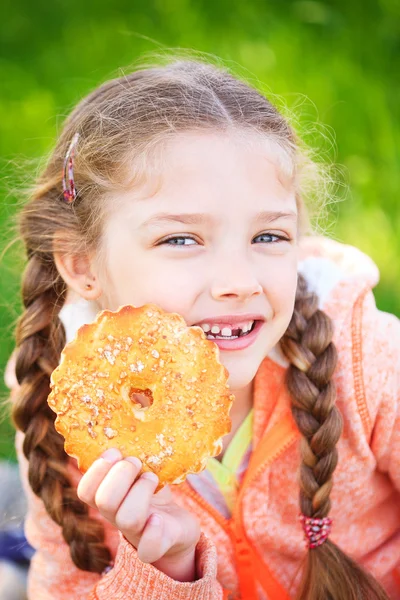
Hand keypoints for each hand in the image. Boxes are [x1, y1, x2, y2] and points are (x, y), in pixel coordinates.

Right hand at [77, 448, 200, 580]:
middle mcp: (117, 517)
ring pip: (126, 518)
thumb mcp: (141, 472)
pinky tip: (158, 517)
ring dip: (140, 491)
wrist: (178, 528)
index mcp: (109, 498)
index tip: (115, 451)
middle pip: (104, 501)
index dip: (96, 470)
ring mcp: (137, 532)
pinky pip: (148, 549)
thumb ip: (131, 455)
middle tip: (136, 462)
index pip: (86, 491)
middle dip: (120, 475)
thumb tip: (133, 417)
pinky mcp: (159, 543)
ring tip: (152, 478)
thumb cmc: (154, 493)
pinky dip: (153, 532)